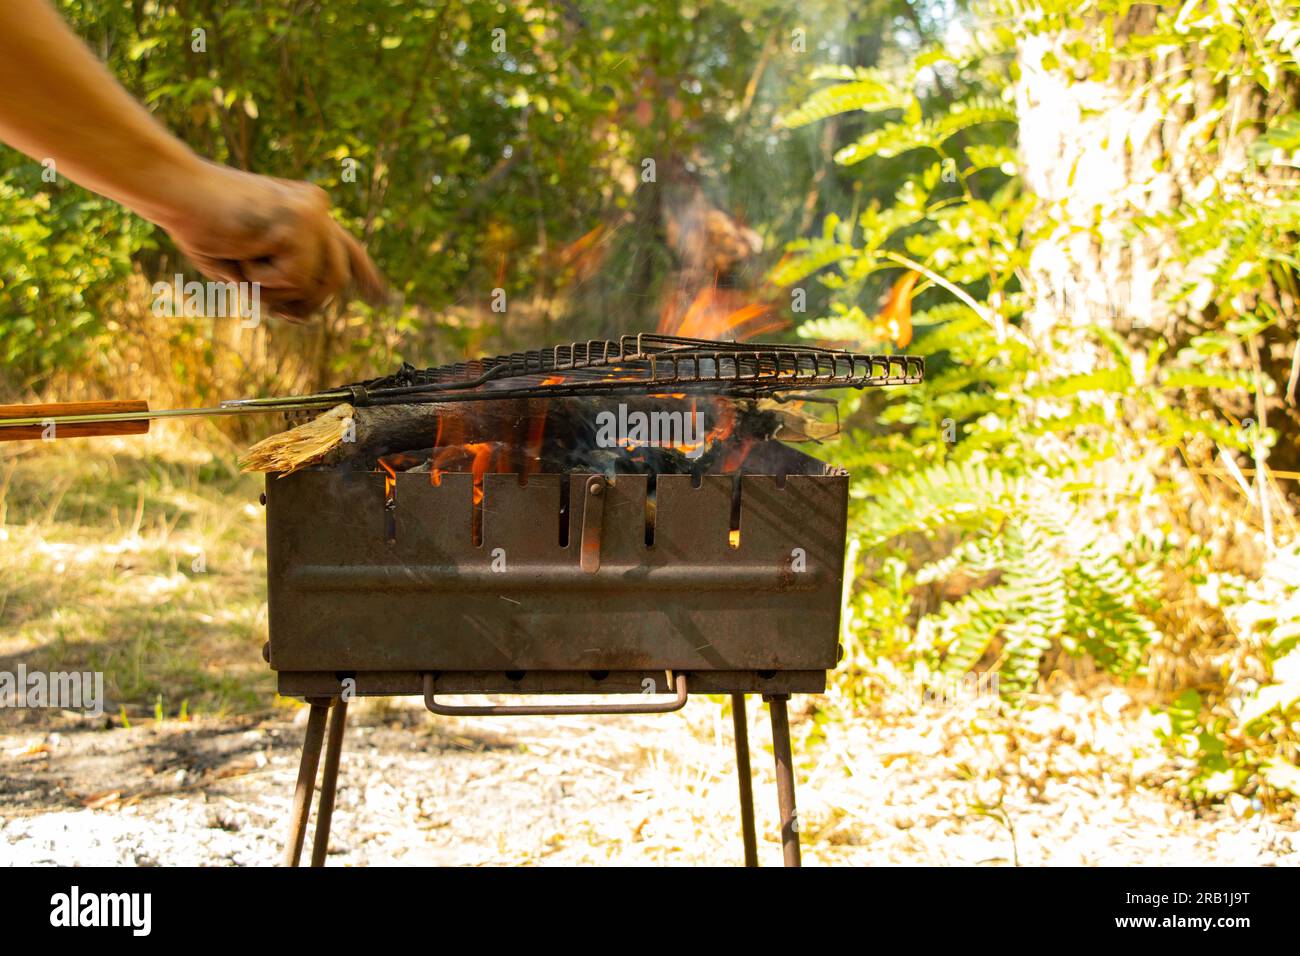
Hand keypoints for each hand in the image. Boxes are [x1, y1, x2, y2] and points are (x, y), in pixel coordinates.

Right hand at [159, 162, 384, 321]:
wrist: (174, 189)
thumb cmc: (200, 224)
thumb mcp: (248, 262)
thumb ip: (281, 285)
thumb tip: (307, 316)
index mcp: (308, 212)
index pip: (346, 248)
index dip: (365, 276)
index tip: (382, 299)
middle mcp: (318, 209)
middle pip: (335, 281)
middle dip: (303, 303)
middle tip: (264, 300)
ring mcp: (312, 216)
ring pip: (317, 286)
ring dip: (273, 292)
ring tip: (244, 262)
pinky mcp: (298, 226)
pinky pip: (292, 281)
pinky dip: (260, 280)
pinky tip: (241, 250)